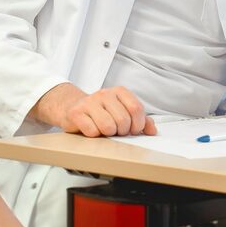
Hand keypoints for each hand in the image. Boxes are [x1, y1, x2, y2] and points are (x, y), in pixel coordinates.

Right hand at [35, 83, 157, 136]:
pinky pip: (92, 131)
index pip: (136, 108)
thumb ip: (140, 120)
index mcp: (119, 91)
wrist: (72, 107)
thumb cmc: (101, 112)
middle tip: (116, 131)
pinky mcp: (76, 113)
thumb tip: (152, 131)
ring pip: (108, 127)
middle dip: (122, 131)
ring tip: (104, 130)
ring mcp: (89, 102)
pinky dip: (94, 135)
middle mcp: (104, 93)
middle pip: (123, 120)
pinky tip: (91, 129)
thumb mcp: (122, 111)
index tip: (133, 130)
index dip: (137, 124)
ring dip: (108, 134)